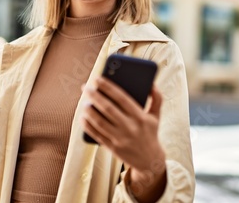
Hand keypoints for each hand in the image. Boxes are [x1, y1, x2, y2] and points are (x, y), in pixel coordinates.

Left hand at [82, 77, 166, 201]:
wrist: (150, 160)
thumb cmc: (151, 133)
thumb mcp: (156, 115)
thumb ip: (156, 98)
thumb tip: (151, 82)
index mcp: (140, 116)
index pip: (121, 98)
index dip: (108, 87)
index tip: (97, 79)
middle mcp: (130, 127)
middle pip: (108, 108)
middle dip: (94, 96)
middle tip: (85, 87)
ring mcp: (120, 138)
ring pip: (100, 122)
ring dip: (89, 111)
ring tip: (83, 102)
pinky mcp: (112, 148)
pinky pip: (97, 135)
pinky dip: (88, 125)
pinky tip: (82, 117)